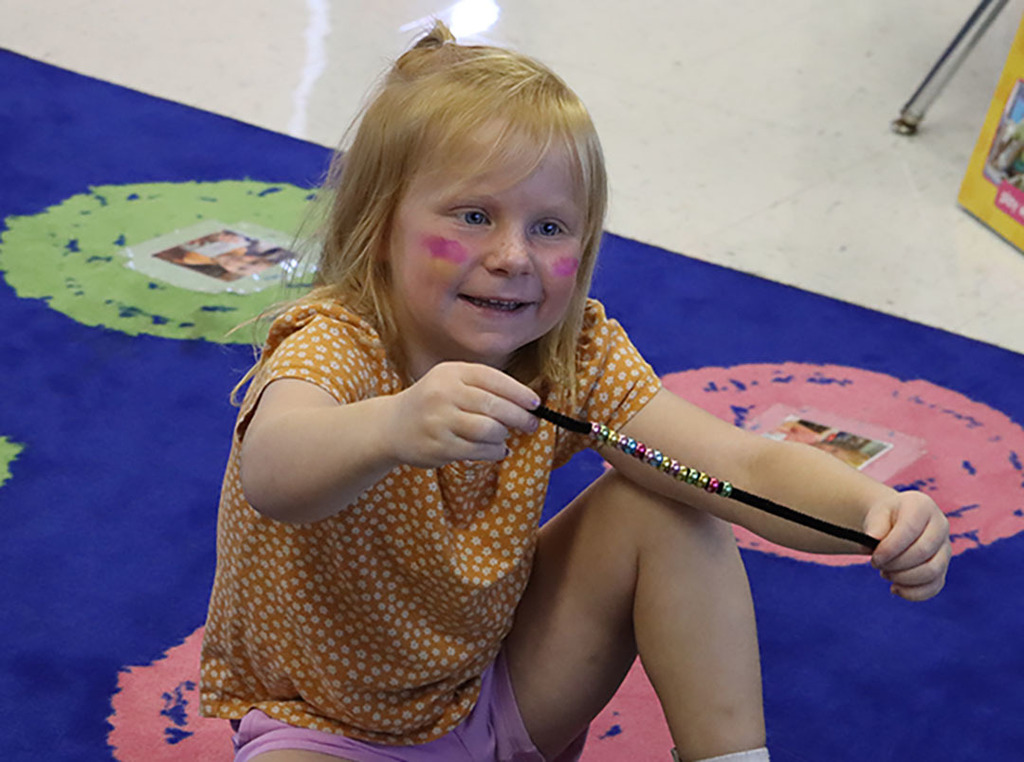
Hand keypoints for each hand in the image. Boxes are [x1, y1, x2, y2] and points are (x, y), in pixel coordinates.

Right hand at [386, 362, 540, 467]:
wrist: (392, 426)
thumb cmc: (432, 402)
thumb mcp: (451, 382)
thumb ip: (484, 387)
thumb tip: (526, 403)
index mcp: (451, 373)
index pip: (493, 379)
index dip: (518, 392)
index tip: (535, 403)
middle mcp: (444, 394)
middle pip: (494, 406)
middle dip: (519, 417)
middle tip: (531, 424)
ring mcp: (440, 421)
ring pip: (489, 430)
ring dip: (503, 435)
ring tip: (503, 437)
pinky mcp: (439, 446)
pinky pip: (478, 450)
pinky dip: (494, 452)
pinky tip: (496, 450)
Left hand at [864, 490, 949, 600]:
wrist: (894, 523)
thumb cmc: (885, 518)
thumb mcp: (876, 514)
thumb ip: (875, 526)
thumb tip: (872, 540)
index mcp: (923, 507)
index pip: (910, 529)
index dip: (890, 548)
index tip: (874, 558)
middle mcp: (940, 526)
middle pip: (923, 552)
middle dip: (895, 564)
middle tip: (876, 564)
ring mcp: (945, 548)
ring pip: (932, 572)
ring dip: (904, 578)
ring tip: (885, 573)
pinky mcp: (943, 568)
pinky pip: (935, 586)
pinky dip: (914, 593)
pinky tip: (895, 588)